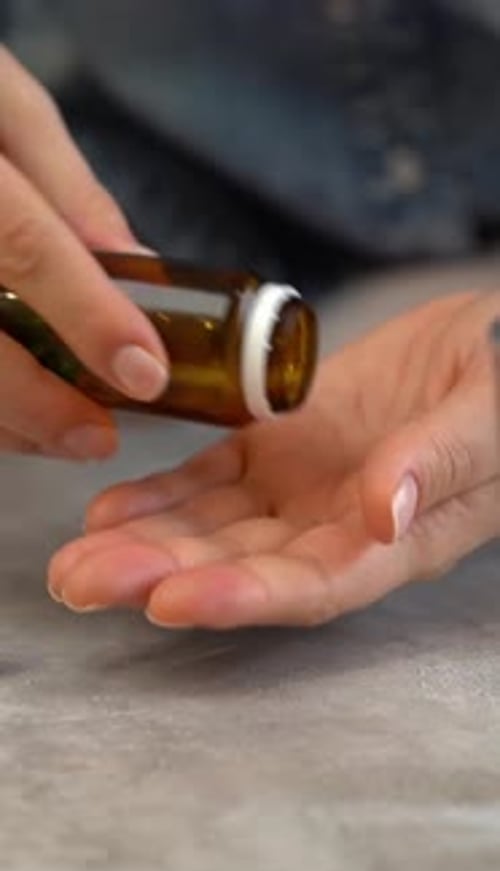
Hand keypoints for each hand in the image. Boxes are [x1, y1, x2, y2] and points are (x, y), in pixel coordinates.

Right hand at [0, 48, 167, 459]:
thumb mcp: (4, 102)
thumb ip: (67, 185)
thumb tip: (135, 266)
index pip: (25, 247)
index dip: (88, 317)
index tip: (144, 373)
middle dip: (38, 402)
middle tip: (97, 437)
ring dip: (5, 422)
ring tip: (62, 435)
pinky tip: (13, 418)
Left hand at [48, 291, 499, 626]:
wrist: (486, 342)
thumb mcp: (487, 419)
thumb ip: (438, 464)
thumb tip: (380, 516)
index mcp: (396, 539)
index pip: (313, 585)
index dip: (242, 598)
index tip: (172, 601)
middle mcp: (335, 527)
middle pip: (243, 566)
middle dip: (163, 576)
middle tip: (84, 580)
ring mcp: (301, 488)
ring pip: (213, 526)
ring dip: (145, 542)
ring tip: (75, 556)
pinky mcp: (276, 444)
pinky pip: (211, 475)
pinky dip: (163, 492)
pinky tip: (112, 505)